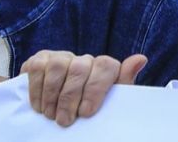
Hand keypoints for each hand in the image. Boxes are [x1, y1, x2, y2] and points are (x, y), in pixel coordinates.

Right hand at [20, 50, 146, 126]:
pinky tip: (39, 106)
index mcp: (104, 68)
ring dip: (52, 95)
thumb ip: (123, 84)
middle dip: (70, 98)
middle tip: (64, 121)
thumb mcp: (108, 103)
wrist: (58, 111)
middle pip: (80, 68)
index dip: (95, 88)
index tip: (86, 113)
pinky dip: (37, 90)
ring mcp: (62, 57)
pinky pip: (38, 68)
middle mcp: (84, 59)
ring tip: (51, 115)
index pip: (106, 66)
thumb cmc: (88, 109)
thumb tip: (141, 58)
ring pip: (58, 66)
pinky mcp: (41, 60)